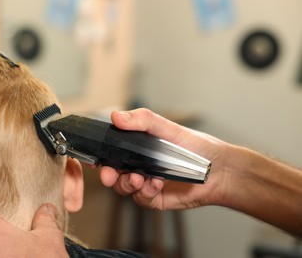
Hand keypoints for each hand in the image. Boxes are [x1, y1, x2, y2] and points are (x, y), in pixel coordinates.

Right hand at [99, 108, 230, 209]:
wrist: (219, 170)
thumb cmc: (196, 145)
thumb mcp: (168, 128)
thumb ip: (143, 120)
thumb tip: (116, 116)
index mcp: (138, 148)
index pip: (112, 152)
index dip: (100, 156)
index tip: (94, 159)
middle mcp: (138, 165)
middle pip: (112, 173)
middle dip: (108, 175)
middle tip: (109, 174)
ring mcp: (146, 182)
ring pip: (124, 187)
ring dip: (127, 183)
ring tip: (140, 178)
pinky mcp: (155, 197)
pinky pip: (141, 198)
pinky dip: (146, 191)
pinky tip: (157, 184)